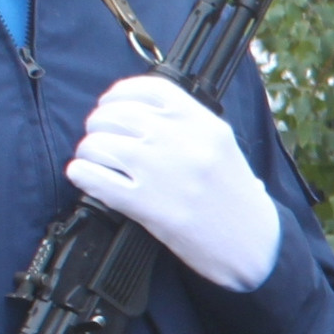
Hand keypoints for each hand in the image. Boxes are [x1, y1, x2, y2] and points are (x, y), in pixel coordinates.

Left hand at [66, 73, 281, 291]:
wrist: (252, 245)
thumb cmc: (235, 198)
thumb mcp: (221, 146)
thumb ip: (187, 124)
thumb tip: (139, 110)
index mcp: (203, 122)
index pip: (148, 89)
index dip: (119, 93)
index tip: (110, 103)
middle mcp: (181, 141)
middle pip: (116, 114)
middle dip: (99, 124)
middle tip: (99, 136)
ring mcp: (162, 172)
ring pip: (100, 144)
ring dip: (88, 150)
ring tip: (93, 160)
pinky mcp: (147, 205)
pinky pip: (96, 179)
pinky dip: (81, 174)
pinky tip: (84, 176)